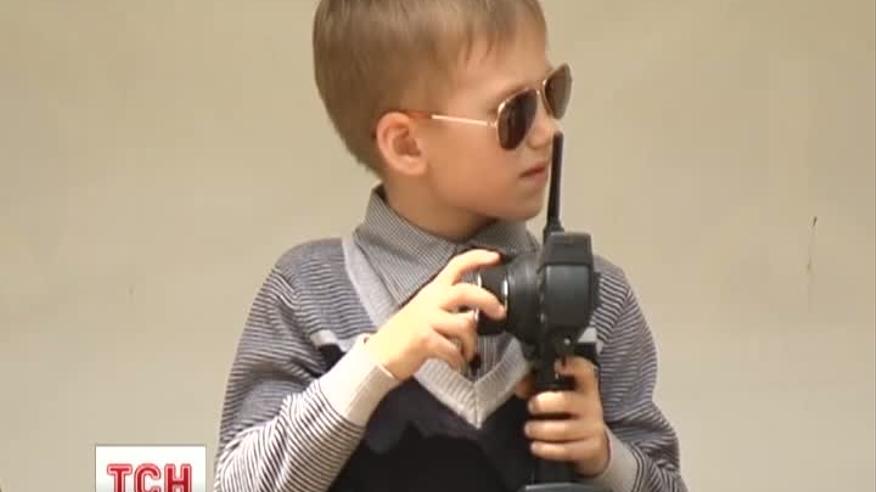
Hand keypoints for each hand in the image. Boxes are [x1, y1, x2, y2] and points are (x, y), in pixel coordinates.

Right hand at [364, 249, 505, 380]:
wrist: (379, 354)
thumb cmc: (407, 334)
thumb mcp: (427, 311)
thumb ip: (450, 307)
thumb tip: (479, 311)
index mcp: (432, 291)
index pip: (456, 266)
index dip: (477, 258)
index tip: (496, 257)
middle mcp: (430, 301)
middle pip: (465, 291)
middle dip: (488, 300)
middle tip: (500, 312)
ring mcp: (426, 320)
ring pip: (464, 324)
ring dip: (472, 344)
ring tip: (467, 354)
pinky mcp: (423, 340)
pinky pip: (453, 349)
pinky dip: (459, 360)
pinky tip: (456, 364)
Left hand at [515, 356, 609, 476]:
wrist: (592, 440)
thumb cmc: (569, 410)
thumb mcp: (558, 394)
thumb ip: (536, 386)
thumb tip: (519, 385)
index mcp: (585, 386)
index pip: (584, 371)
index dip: (572, 366)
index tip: (557, 365)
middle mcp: (591, 405)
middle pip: (569, 402)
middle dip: (546, 404)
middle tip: (531, 406)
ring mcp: (592, 427)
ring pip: (566, 430)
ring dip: (542, 430)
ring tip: (529, 429)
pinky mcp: (590, 448)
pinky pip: (568, 450)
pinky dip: (548, 450)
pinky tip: (536, 446)